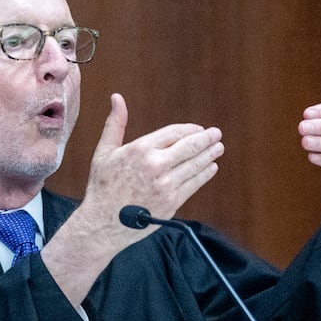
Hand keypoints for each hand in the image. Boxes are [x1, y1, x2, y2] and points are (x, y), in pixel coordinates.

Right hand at [84, 93, 223, 226]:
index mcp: (140, 149)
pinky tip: (211, 168)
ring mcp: (166, 185)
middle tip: (216, 134)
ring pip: (195, 165)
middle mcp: (156, 165)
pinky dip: (205, 174)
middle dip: (206, 139)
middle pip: (190, 147)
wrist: (102, 223)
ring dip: (209, 155)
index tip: (199, 129)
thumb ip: (115, 123)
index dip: (190, 130)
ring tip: (218, 148)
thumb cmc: (102, 186)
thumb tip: (117, 97)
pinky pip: (194, 184)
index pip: (174, 133)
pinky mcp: (172, 202)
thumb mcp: (105, 151)